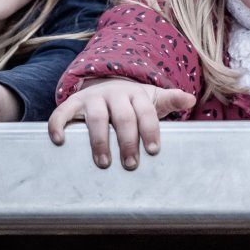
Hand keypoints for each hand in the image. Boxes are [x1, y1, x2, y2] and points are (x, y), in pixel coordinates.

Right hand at [48, 78, 195, 168]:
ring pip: (96, 117)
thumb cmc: (133, 102)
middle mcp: (115, 94)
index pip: (145, 112)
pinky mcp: (74, 103)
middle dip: (127, 142)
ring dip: (99, 141)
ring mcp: (93, 98)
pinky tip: (60, 141)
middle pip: (123, 117)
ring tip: (104, 163)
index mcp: (136, 94)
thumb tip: (190, 99)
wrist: (107, 85)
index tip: (153, 151)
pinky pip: (63, 112)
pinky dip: (59, 125)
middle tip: (131, 164)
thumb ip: (170, 100)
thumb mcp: (153, 99)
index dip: (150, 131)